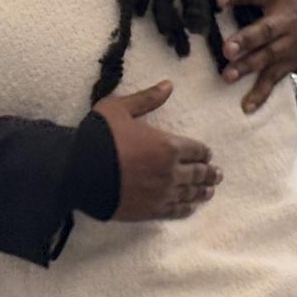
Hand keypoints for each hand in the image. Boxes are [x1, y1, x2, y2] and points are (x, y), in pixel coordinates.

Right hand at [94, 81, 222, 220]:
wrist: (78, 172)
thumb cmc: (99, 137)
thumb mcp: (120, 108)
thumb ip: (147, 99)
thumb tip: (169, 85)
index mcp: (167, 145)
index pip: (196, 149)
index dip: (203, 152)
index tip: (208, 154)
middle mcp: (170, 171)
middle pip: (197, 173)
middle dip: (209, 173)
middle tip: (217, 175)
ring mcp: (161, 193)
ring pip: (189, 193)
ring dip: (202, 192)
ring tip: (209, 192)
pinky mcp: (149, 211)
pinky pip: (174, 211)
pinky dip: (186, 208)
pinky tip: (190, 208)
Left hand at [215, 0, 296, 114]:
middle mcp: (285, 19)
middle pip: (264, 30)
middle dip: (246, 40)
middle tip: (226, 49)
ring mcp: (289, 43)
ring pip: (268, 56)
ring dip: (248, 67)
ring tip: (227, 76)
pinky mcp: (291, 61)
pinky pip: (275, 79)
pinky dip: (262, 94)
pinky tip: (246, 107)